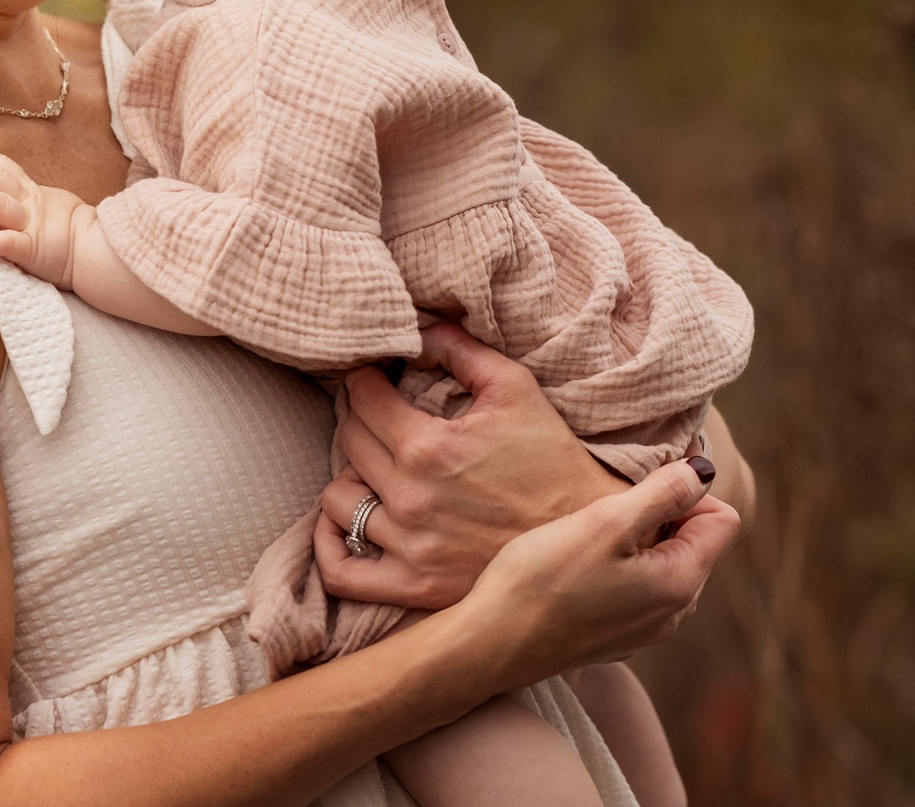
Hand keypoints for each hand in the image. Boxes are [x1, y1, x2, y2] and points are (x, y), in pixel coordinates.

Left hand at [0, 153, 87, 289]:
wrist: (99, 254)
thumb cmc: (66, 234)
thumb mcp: (44, 207)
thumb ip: (19, 200)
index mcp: (30, 193)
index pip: (2, 167)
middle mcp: (28, 204)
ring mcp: (31, 226)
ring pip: (1, 205)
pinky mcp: (34, 251)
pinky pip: (11, 244)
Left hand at [313, 323, 631, 609]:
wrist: (585, 536)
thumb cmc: (553, 458)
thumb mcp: (515, 387)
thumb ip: (461, 350)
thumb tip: (420, 327)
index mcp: (428, 447)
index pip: (361, 398)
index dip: (364, 378)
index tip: (375, 375)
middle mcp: (409, 499)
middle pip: (348, 441)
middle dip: (361, 418)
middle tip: (381, 413)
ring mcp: (409, 547)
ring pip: (337, 501)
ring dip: (351, 476)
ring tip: (377, 467)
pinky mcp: (413, 587)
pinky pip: (341, 570)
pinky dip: (330, 545)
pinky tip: (346, 524)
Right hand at [454, 461, 739, 683]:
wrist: (488, 646)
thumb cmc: (542, 580)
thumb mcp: (605, 523)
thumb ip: (662, 493)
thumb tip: (703, 470)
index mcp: (681, 584)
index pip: (723, 519)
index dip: (690, 488)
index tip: (644, 475)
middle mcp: (673, 615)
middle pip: (695, 540)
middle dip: (665, 512)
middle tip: (612, 500)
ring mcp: (644, 630)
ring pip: (664, 562)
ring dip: (639, 537)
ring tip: (592, 528)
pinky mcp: (614, 637)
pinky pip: (637, 586)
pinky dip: (619, 564)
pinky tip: (578, 561)